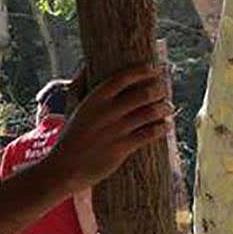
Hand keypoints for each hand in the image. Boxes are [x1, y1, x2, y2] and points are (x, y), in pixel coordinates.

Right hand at [50, 66, 173, 191]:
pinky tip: (166, 125)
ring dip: (164, 108)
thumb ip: (79, 85)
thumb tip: (85, 65)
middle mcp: (107, 112)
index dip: (141, 71)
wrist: (63, 169)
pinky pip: (149, 133)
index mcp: (94, 99)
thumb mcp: (73, 108)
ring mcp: (115, 130)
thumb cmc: (71, 136)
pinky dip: (162, 128)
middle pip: (143, 93)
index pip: (123, 78)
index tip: (153, 69)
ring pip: (150, 113)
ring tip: (168, 107)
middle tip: (164, 90)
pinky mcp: (122, 147)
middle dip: (159, 90)